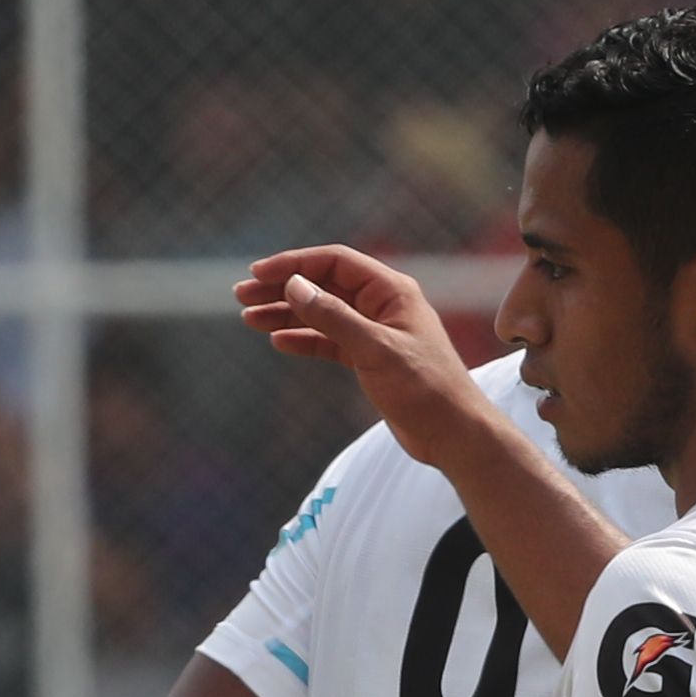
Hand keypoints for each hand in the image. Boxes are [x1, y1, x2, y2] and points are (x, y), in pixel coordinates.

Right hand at [238, 246, 505, 456]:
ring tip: (250, 319)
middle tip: (242, 296)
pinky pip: (330, 341)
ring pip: (323, 314)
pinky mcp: (370, 359)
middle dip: (283, 288)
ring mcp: (376, 332)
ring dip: (287, 314)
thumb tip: (294, 286)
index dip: (295, 264)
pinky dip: (304, 340)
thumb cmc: (426, 389)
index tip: (259, 273)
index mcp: (392, 291)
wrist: (453, 433)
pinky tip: (280, 342)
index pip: (335, 263)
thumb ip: (333, 317)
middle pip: (324, 286)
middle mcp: (383, 305)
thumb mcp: (375, 350)